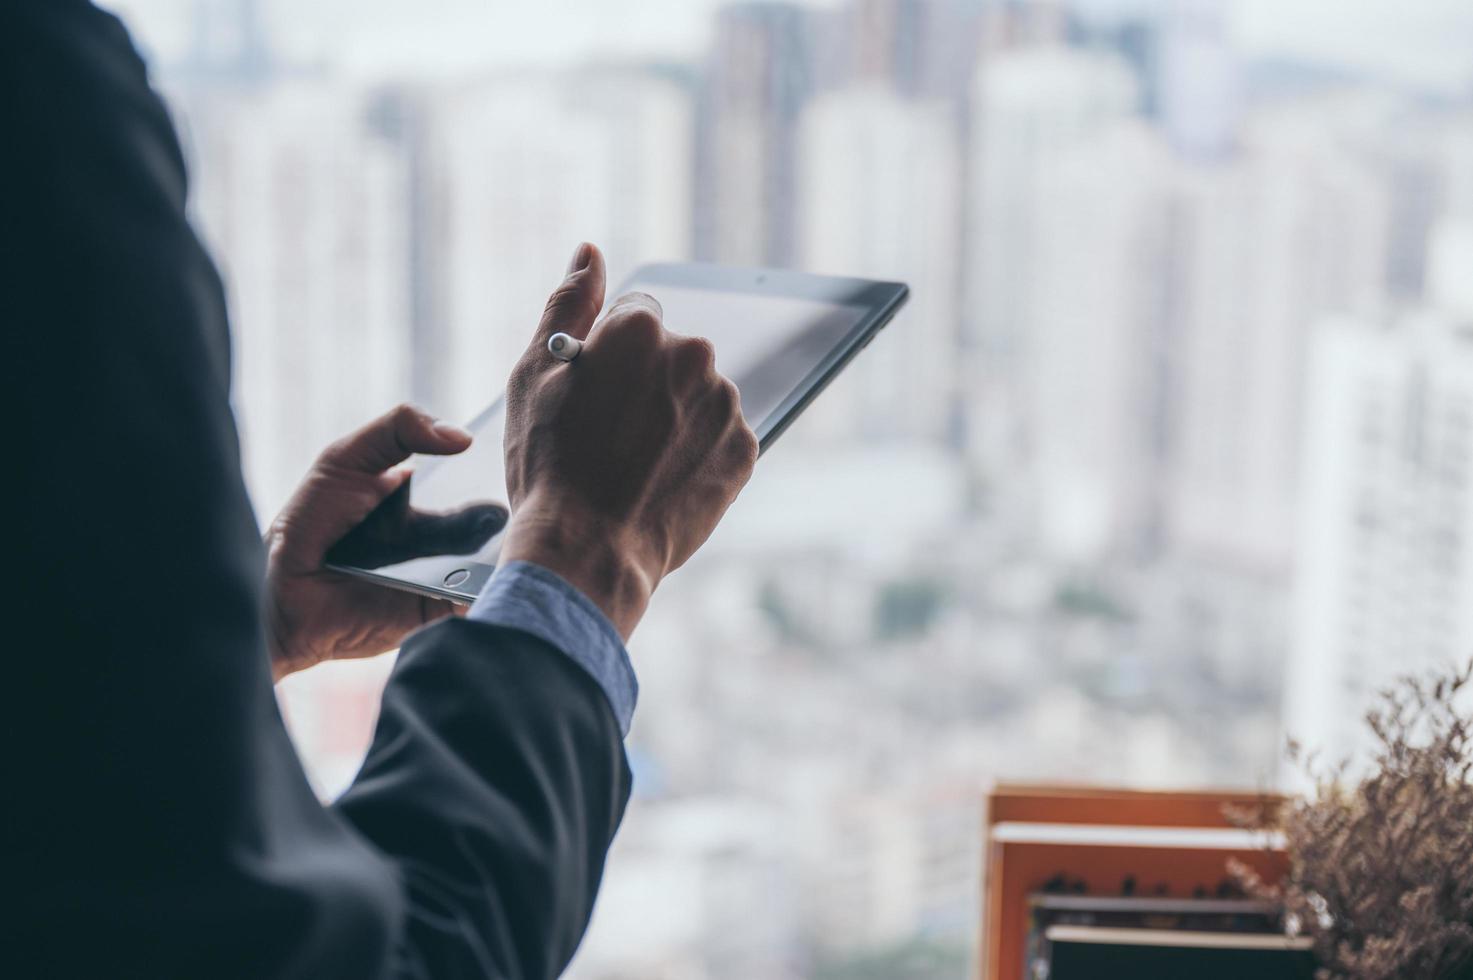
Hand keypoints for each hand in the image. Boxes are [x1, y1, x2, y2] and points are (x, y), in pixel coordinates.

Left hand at [264, 405, 508, 679]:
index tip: (523, 462)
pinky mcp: (440, 608)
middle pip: (493, 518)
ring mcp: (443, 571)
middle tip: (533, 505)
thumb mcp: (347, 457)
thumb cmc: (310, 521)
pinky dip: (494, 589)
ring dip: (511, 552)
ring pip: (494, 558)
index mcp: (423, 492)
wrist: (283, 600)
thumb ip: (398, 428)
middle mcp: (439, 531)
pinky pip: (477, 598)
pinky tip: (508, 576)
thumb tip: (462, 437)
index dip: (498, 467)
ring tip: (528, 541)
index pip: (474, 474)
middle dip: (513, 511)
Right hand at [499, 242, 758, 638]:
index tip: (595, 397)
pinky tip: (664, 480)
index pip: (636, 318)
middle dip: (648, 384)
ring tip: (636, 464)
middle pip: (672, 355)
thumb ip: (567, 303)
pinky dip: (698, 453)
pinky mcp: (745, 450)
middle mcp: (694, 355)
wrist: (587, 553)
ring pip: (698, 395)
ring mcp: (725, 405)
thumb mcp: (535, 376)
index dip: (610, 358)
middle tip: (612, 437)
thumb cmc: (549, 466)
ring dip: (675, 417)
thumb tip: (589, 252)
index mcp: (641, 329)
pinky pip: (720, 436)